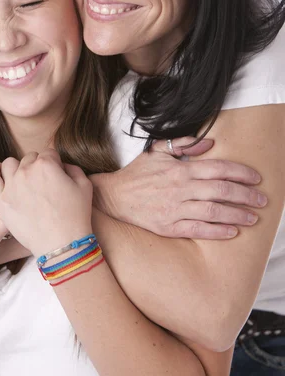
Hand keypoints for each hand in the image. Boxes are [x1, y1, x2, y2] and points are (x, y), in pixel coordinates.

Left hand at [0, 149, 92, 257]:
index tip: (56, 176)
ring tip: (23, 181)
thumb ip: (72, 168)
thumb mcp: (85, 185)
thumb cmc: (75, 216)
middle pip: (29, 158)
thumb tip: (61, 165)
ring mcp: (11, 185)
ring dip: (17, 168)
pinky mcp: (0, 200)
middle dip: (37, 167)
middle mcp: (26, 171)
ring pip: (9, 164)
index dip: (54, 164)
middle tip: (42, 184)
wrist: (61, 244)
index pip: (49, 154)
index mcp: (47, 164)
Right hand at [91, 137, 265, 238]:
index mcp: (180, 169)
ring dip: (236, 215)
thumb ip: (184, 144)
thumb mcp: (158, 150)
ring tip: (252, 218)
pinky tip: (231, 232)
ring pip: (213, 211)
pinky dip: (216, 231)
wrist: (114, 196)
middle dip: (245, 195)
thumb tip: (210, 144)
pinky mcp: (169, 226)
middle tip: (261, 200)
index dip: (241, 173)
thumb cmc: (137, 173)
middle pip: (221, 191)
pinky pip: (197, 229)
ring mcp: (174, 209)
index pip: (218, 169)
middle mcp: (180, 188)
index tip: (255, 178)